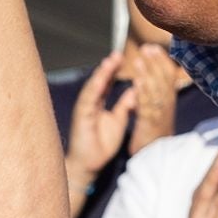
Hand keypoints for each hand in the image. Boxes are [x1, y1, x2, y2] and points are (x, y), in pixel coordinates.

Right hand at [66, 48, 148, 186]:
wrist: (88, 164)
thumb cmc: (101, 144)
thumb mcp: (118, 121)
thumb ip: (125, 105)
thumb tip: (136, 91)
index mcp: (98, 103)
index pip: (107, 83)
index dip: (115, 70)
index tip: (124, 58)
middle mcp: (90, 102)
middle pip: (100, 81)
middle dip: (109, 67)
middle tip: (119, 53)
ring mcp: (84, 108)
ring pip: (93, 86)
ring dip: (102, 73)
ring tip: (111, 61)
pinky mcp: (81, 116)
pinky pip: (88, 99)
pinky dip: (94, 88)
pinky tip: (100, 79)